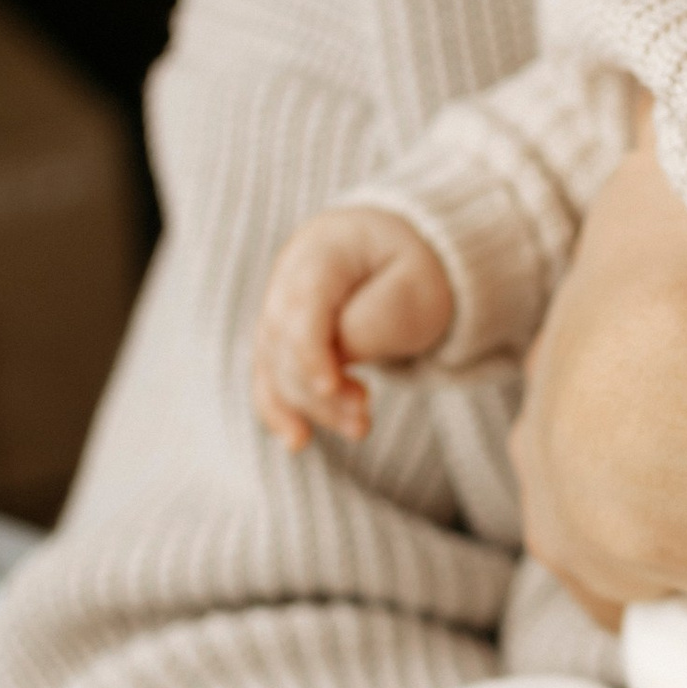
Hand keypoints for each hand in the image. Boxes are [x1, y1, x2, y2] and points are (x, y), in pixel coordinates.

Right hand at [253, 206, 453, 451]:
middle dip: (318, 388)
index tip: (332, 388)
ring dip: (310, 405)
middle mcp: (289, 273)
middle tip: (364, 415)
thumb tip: (336, 359)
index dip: (308, 350)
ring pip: (274, 364)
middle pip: (283, 340)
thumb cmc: (417, 269)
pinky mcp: (279, 336)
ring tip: (359, 428)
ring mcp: (278, 303)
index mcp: (324, 247)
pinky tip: (298, 441)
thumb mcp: (416, 289)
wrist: (407, 256)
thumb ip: (372, 321)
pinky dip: (280, 409)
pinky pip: (269, 375)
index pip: (301, 302)